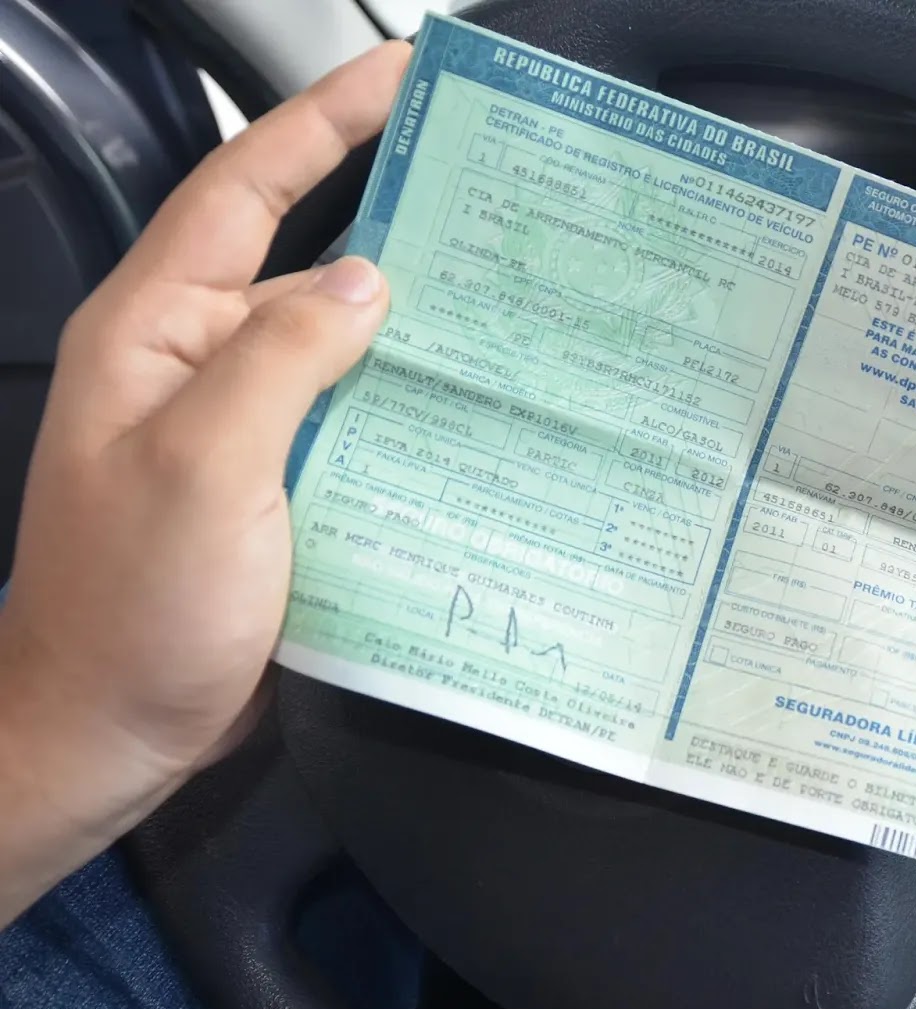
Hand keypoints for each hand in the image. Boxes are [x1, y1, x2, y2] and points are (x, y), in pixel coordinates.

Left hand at [0, 40, 411, 923]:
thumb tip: (364, 279)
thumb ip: (281, 358)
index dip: (324, 121)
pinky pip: (352, 418)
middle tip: (490, 191)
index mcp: (157, 332)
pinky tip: (472, 409)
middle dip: (394, 214)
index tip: (403, 75)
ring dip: (414, 319)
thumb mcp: (204, 466)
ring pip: (339, 343)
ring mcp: (240, 427)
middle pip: (305, 258)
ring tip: (509, 298)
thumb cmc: (132, 610)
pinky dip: (408, 403)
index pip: (244, 189)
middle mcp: (198, 364)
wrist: (110, 730)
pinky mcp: (279, 485)